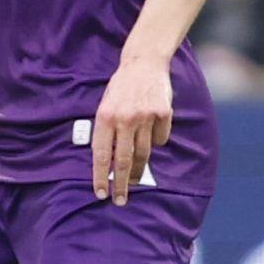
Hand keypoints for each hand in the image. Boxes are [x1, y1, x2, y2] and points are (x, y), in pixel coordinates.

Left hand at [91, 52, 172, 205]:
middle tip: (120, 201)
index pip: (100, 155)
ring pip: (143, 153)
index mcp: (105, 117)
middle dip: (121, 184)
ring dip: (139, 170)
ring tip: (135, 181)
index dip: (100, 176)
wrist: (143, 63)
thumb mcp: (105, 105)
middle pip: (123, 160)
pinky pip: (161, 138)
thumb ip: (106, 130)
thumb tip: (108, 161)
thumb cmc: (120, 88)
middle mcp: (124, 119)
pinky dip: (157, 141)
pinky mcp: (163, 113)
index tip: (100, 193)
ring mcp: (145, 116)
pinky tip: (152, 136)